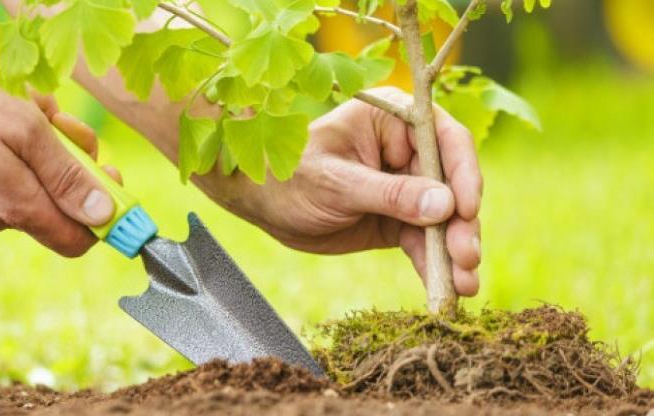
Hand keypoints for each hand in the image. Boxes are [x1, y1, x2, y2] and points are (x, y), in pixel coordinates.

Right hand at [0, 57, 120, 256]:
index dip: (104, 215)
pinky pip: (20, 177)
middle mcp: (2, 218)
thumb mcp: (28, 128)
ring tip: (30, 114)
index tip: (110, 175)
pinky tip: (11, 120)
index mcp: (17, 207)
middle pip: (64, 210)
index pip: (79, 241)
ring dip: (51, 151)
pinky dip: (28, 150)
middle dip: (75, 167)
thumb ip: (67, 176)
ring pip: (43, 188)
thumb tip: (103, 216)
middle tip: (63, 126)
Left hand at [210, 87, 481, 295]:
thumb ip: (389, 195)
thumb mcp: (336, 184)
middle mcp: (407, 150)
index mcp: (393, 119)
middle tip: (466, 258)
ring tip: (464, 284)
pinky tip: (449, 289)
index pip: (445, 139)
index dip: (464, 174)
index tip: (467, 210)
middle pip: (453, 185)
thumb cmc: (290, 177)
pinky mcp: (399, 219)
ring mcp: (406, 187)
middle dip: (462, 224)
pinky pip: (424, 242)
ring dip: (455, 251)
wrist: (262, 204)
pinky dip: (435, 264)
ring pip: (444, 219)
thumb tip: (446, 205)